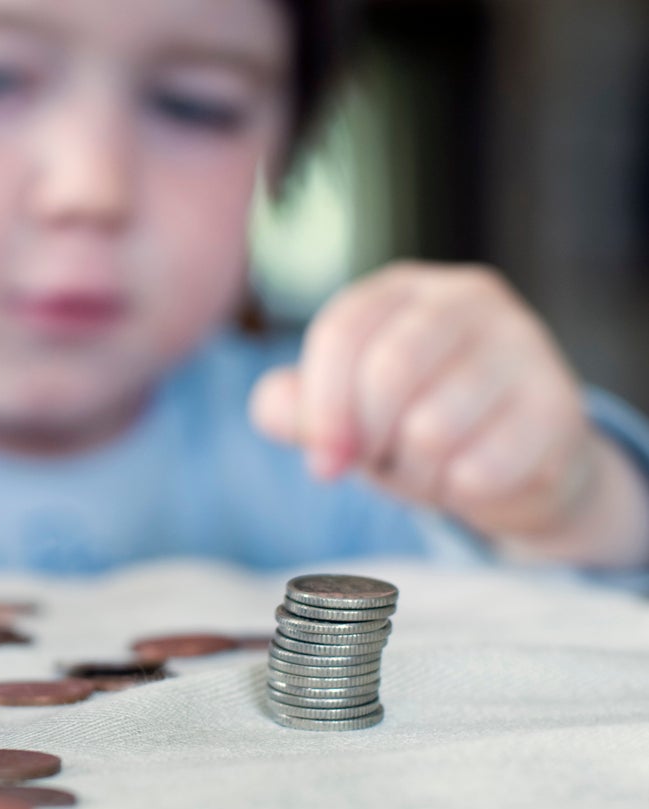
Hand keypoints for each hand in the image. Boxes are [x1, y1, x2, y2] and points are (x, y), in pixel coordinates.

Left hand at [250, 261, 648, 564]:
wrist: (515, 466)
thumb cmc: (413, 424)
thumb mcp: (344, 412)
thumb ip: (293, 407)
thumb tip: (275, 408)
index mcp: (402, 290)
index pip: (342, 331)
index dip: (320, 406)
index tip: (322, 463)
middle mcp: (467, 299)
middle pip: (388, 372)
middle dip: (369, 440)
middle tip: (379, 464)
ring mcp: (523, 344)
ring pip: (432, 428)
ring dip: (415, 474)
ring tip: (428, 469)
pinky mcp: (559, 406)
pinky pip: (480, 469)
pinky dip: (460, 492)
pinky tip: (472, 479)